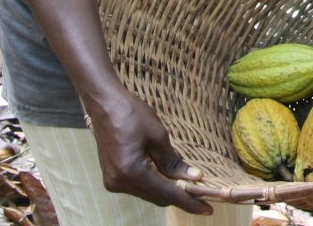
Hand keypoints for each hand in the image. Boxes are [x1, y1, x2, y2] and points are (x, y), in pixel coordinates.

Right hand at [85, 87, 213, 214]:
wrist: (104, 103)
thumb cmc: (132, 114)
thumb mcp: (158, 135)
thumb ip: (174, 162)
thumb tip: (193, 178)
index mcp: (132, 172)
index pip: (167, 193)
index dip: (189, 201)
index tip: (208, 209)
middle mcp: (119, 182)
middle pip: (157, 197)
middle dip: (180, 197)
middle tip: (202, 197)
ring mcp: (113, 181)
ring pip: (148, 194)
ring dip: (167, 191)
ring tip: (188, 186)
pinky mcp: (112, 177)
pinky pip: (139, 186)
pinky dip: (155, 184)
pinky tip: (168, 177)